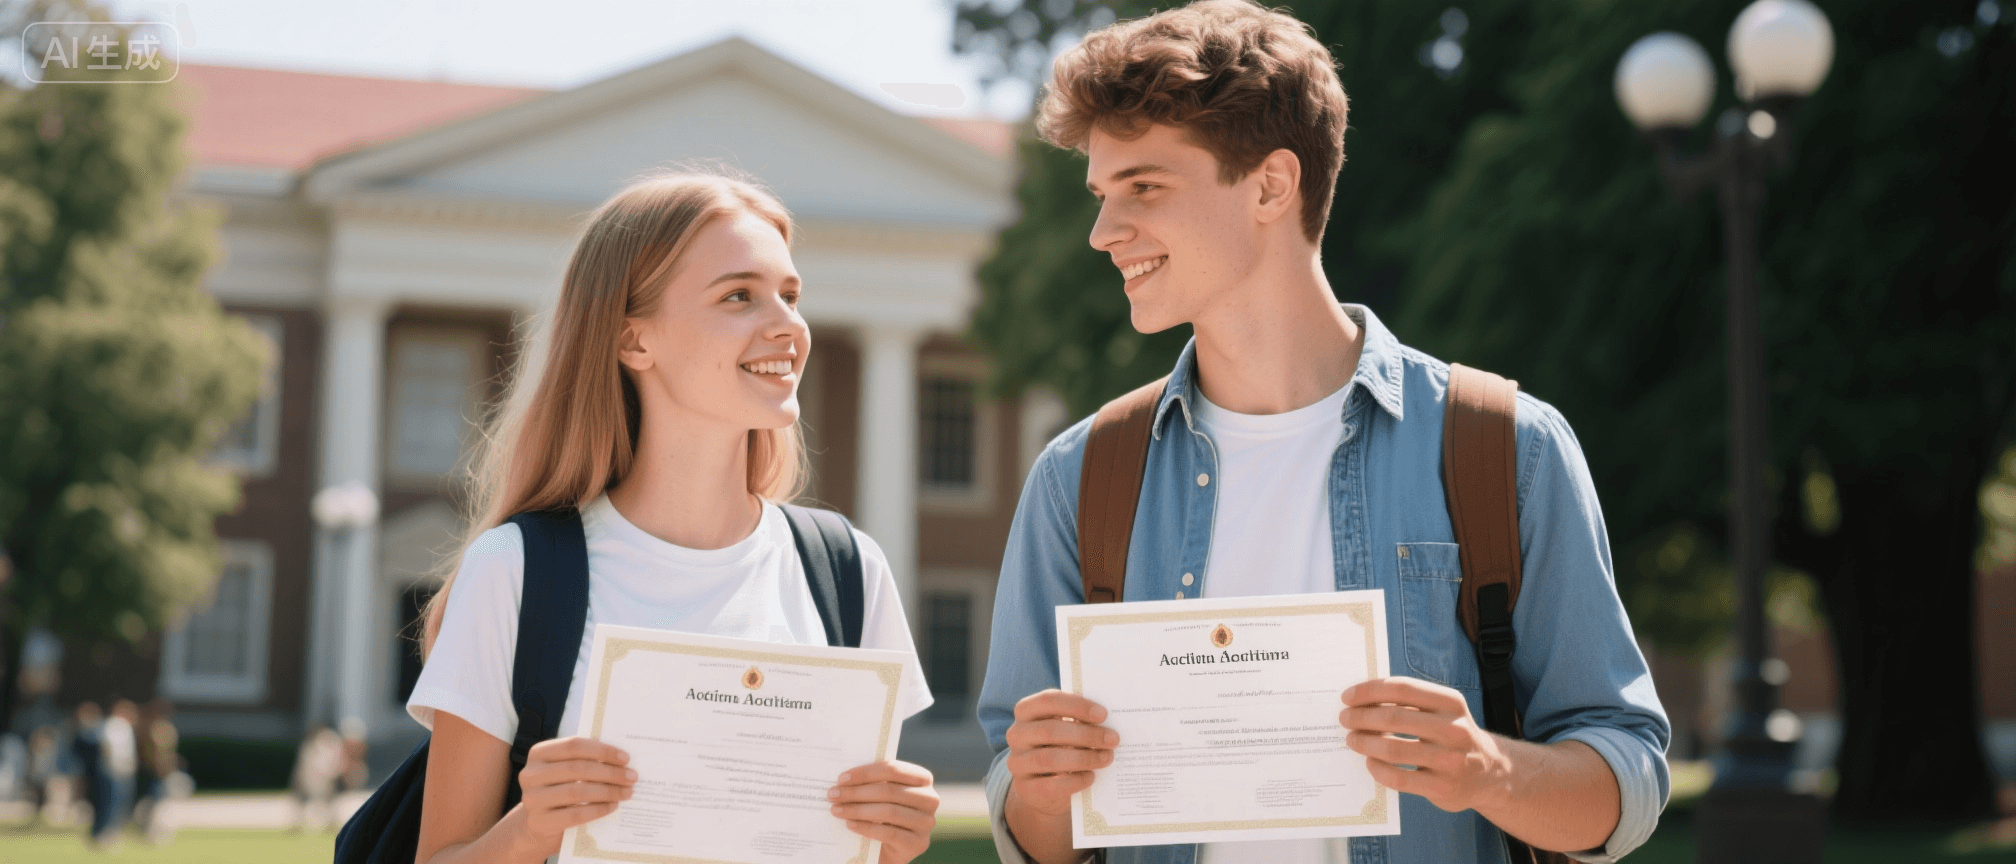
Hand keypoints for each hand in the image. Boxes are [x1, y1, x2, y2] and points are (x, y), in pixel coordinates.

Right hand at [515, 737, 635, 852]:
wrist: (539, 825)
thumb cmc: (560, 789)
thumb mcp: (567, 770)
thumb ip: (586, 759)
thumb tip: (621, 757)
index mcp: (538, 753)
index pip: (574, 746)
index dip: (602, 751)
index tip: (626, 758)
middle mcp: (530, 774)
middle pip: (577, 769)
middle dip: (610, 773)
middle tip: (632, 777)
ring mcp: (532, 799)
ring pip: (577, 792)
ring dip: (608, 791)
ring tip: (627, 792)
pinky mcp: (539, 822)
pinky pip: (575, 814)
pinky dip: (598, 810)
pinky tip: (612, 806)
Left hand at [829, 760, 938, 863]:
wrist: (891, 848)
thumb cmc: (883, 815)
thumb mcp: (882, 795)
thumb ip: (873, 783)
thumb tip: (843, 779)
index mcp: (922, 779)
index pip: (893, 769)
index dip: (865, 773)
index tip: (841, 778)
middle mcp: (930, 798)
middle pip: (889, 790)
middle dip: (857, 792)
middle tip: (833, 794)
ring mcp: (926, 822)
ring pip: (889, 811)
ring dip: (858, 809)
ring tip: (837, 810)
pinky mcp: (918, 843)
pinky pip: (889, 832)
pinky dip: (866, 827)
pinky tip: (850, 824)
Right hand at [1003, 690, 1116, 816]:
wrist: (1043, 788)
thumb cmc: (1060, 747)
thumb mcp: (1065, 730)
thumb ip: (1079, 721)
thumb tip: (1108, 723)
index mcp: (1026, 711)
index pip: (1048, 700)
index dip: (1076, 706)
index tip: (1103, 715)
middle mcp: (1017, 734)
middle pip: (1050, 730)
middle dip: (1086, 734)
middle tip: (1113, 739)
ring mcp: (1018, 763)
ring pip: (1050, 758)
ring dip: (1084, 758)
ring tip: (1107, 758)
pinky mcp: (1026, 789)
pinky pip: (1052, 785)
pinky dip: (1076, 780)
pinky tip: (1091, 777)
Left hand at [1339, 677, 1513, 813]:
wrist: (1490, 773)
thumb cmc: (1452, 736)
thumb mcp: (1443, 711)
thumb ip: (1410, 702)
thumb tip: (1361, 698)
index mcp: (1451, 702)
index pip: (1402, 688)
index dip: (1369, 691)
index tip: (1347, 696)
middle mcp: (1454, 728)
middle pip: (1394, 718)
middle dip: (1361, 717)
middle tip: (1344, 719)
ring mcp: (1450, 760)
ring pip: (1393, 749)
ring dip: (1365, 742)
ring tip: (1351, 739)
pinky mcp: (1442, 787)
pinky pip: (1398, 777)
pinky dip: (1377, 768)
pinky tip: (1369, 762)